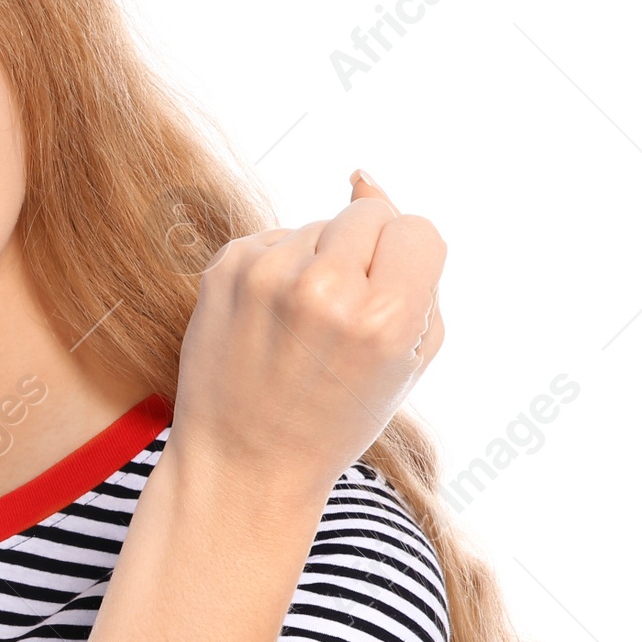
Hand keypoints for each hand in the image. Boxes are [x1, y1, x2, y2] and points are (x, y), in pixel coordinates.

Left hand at [168, 172, 445, 492]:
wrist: (244, 463)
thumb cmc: (336, 416)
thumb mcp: (406, 358)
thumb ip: (414, 269)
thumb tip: (364, 177)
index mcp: (385, 317)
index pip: (418, 229)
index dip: (405, 263)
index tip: (385, 302)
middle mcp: (323, 289)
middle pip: (367, 214)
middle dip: (362, 256)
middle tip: (340, 321)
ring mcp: (266, 276)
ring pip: (316, 226)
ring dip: (316, 264)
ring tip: (299, 330)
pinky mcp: (224, 270)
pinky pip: (272, 240)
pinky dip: (275, 271)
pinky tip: (267, 323)